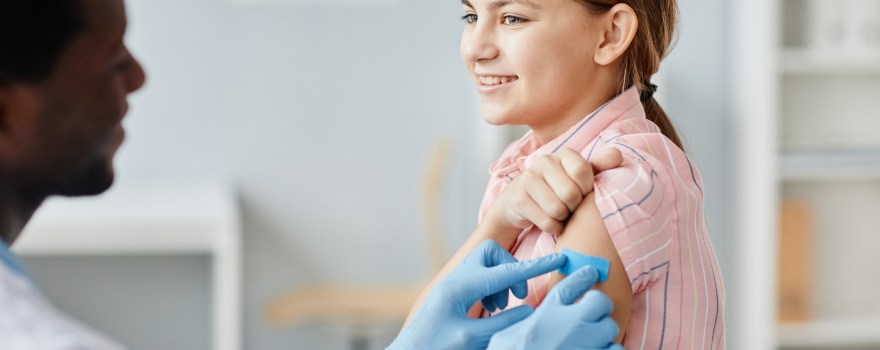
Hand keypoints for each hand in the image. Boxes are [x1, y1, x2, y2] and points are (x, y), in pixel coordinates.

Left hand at [388, 240, 566, 349]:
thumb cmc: (437, 349)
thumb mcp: (473, 339)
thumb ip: (503, 323)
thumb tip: (528, 309)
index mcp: (460, 288)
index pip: (505, 271)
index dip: (535, 267)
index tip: (558, 258)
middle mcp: (454, 280)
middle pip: (491, 253)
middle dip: (510, 269)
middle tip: (517, 296)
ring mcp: (451, 284)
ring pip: (486, 265)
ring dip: (501, 281)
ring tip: (501, 307)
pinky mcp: (450, 293)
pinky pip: (478, 277)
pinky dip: (491, 288)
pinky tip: (491, 309)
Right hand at [485, 147, 622, 234]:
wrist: (520, 199)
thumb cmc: (558, 187)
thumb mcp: (578, 176)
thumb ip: (599, 166)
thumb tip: (617, 154)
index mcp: (564, 154)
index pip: (582, 171)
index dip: (586, 188)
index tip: (582, 193)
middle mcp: (544, 161)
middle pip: (570, 194)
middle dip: (574, 207)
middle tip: (570, 206)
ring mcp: (528, 179)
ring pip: (557, 210)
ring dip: (563, 219)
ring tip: (561, 214)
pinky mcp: (519, 199)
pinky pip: (546, 222)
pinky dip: (553, 228)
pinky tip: (551, 222)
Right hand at [487, 266, 622, 349]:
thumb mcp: (506, 335)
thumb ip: (522, 322)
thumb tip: (530, 315)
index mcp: (547, 314)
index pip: (572, 284)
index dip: (584, 275)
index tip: (592, 272)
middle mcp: (569, 325)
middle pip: (600, 303)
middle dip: (598, 309)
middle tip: (591, 317)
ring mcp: (585, 344)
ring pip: (610, 328)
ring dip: (604, 334)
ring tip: (594, 339)